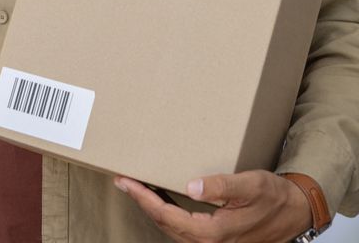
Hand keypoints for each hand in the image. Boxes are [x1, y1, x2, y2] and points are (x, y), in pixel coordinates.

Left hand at [115, 170, 311, 241]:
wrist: (296, 211)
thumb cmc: (275, 197)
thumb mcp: (250, 186)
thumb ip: (221, 186)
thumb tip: (190, 186)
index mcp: (213, 233)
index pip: (166, 216)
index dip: (143, 198)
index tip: (125, 181)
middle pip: (164, 224)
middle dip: (142, 202)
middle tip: (123, 182)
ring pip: (172, 229)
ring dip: (152, 209)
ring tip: (136, 188)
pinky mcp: (216, 239)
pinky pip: (183, 229)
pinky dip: (167, 214)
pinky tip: (161, 199)